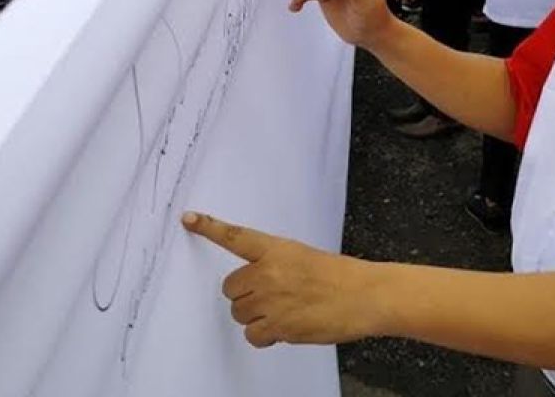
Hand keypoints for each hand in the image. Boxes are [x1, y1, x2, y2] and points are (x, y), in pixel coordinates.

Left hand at [182, 212, 383, 346]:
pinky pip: (253, 335)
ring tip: (283, 312)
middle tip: (270, 297)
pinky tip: (284, 328)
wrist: (365, 296)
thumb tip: (257, 284)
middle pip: (230, 288)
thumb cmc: (340, 276)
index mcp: (276, 249)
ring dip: (255, 316)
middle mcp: (268, 272)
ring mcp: (271, 301)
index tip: (189, 219)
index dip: (209, 227)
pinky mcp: (278, 327)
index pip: (235, 236)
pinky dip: (264, 336)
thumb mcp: (303, 257)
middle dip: (245, 295)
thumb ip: (275, 265)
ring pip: (239, 313)